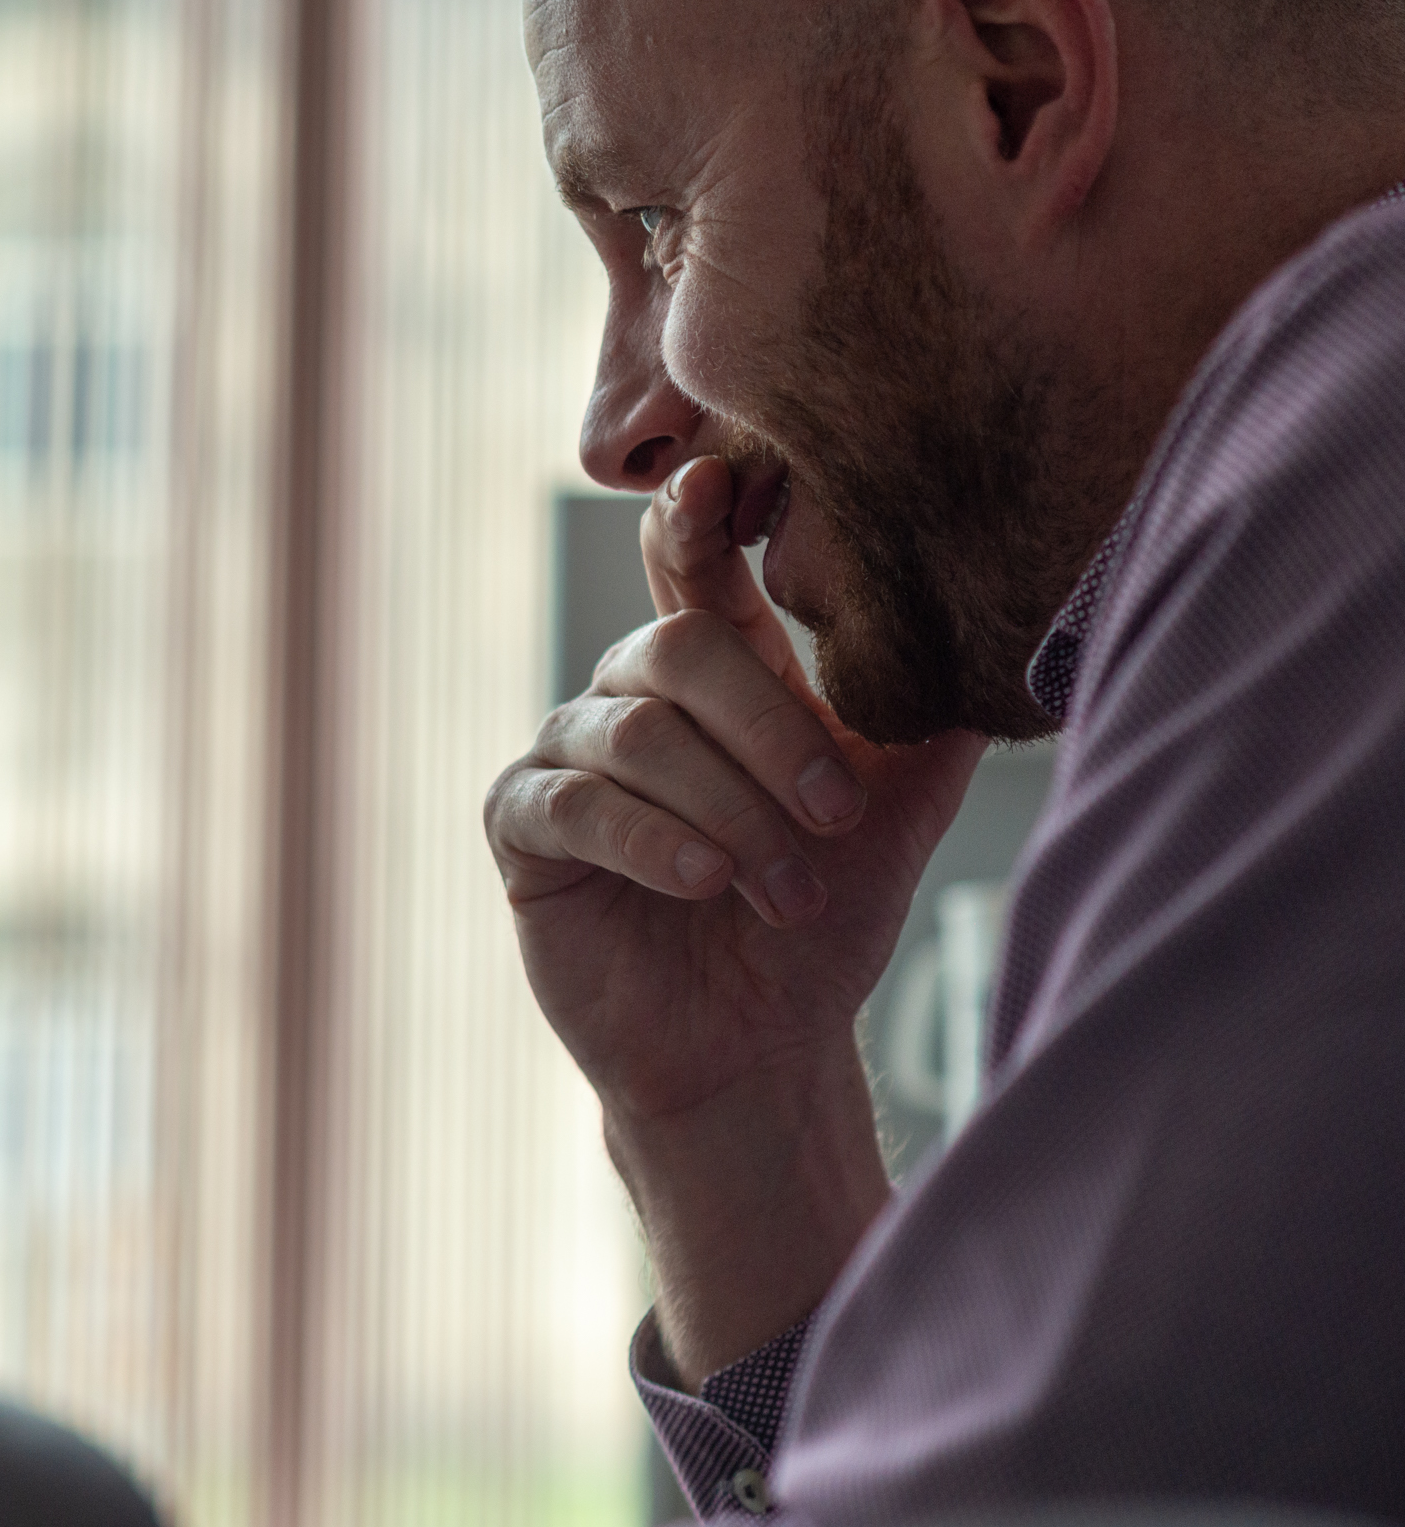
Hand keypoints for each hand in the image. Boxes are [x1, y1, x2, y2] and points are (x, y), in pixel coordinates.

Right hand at [482, 457, 984, 1376]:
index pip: (695, 562)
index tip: (723, 480)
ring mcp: (566, 758)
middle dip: (769, 730)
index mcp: (714, 668)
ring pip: (634, 731)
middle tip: (836, 813)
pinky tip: (704, 881)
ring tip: (784, 887)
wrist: (757, 1046)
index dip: (699, 517)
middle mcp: (630, 695)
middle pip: (678, 647)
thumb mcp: (893, 806)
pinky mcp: (523, 832)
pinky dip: (649, 838)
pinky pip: (569, 805)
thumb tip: (1002, 609)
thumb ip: (923, 709)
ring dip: (729, 808)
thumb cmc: (820, 917)